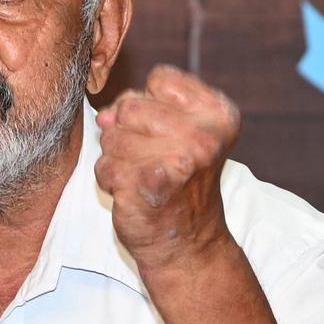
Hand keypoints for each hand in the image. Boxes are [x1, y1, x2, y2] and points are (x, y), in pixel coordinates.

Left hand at [94, 65, 240, 270]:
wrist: (187, 244)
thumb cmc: (176, 182)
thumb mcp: (174, 132)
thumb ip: (139, 106)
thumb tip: (104, 116)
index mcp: (218, 114)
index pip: (160, 79)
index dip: (149, 102)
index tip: (162, 131)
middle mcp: (206, 136)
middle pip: (131, 106)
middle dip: (126, 131)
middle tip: (148, 160)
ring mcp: (181, 160)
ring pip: (112, 136)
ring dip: (117, 158)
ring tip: (141, 177)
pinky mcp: (151, 184)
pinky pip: (106, 164)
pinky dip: (109, 179)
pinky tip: (131, 192)